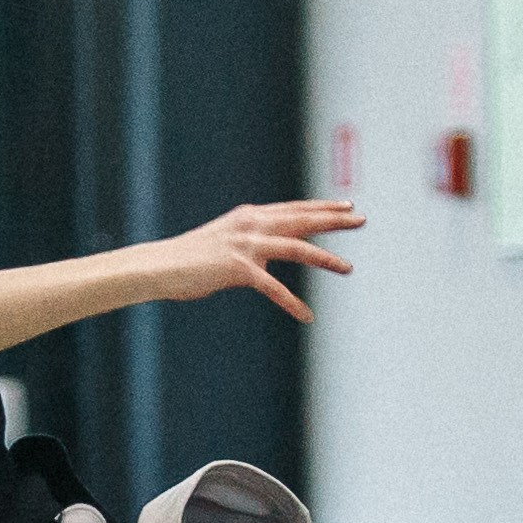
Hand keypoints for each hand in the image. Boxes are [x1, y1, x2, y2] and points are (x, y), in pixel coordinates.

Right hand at [149, 199, 362, 322]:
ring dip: (325, 258)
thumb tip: (267, 264)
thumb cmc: (192, 261)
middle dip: (334, 220)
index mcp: (250, 216)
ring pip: (296, 247)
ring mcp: (245, 245)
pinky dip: (292, 303)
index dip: (321, 207)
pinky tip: (307, 316)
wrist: (161, 266)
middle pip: (301, 219)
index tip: (346, 206)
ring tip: (348, 268)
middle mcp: (251, 224)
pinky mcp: (238, 269)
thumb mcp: (227, 246)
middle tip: (361, 219)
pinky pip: (273, 288)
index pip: (294, 208)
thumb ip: (251, 249)